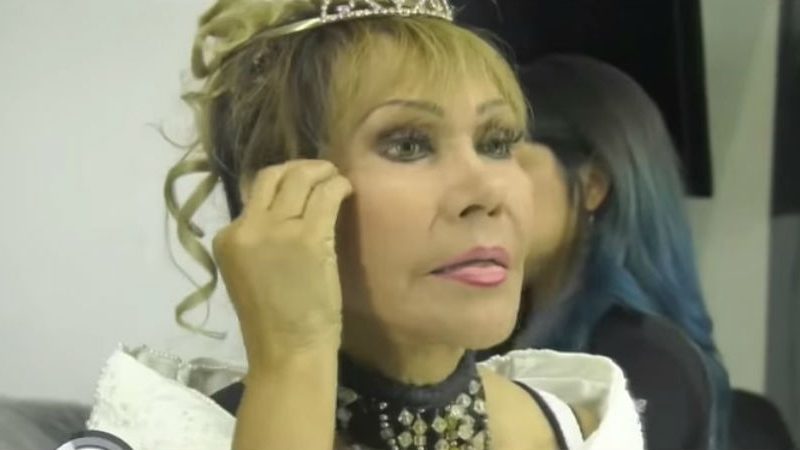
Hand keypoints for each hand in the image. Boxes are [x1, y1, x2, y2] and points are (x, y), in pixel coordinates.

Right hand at [213, 160, 352, 372]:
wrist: (287, 350)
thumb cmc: (273, 321)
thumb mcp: (250, 272)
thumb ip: (259, 241)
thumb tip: (287, 210)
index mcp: (227, 238)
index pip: (254, 193)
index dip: (282, 182)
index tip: (302, 183)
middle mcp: (246, 228)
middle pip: (272, 175)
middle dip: (299, 167)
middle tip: (321, 172)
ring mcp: (276, 230)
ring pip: (299, 178)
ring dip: (322, 171)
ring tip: (336, 178)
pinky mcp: (307, 237)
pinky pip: (326, 195)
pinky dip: (338, 186)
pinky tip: (347, 190)